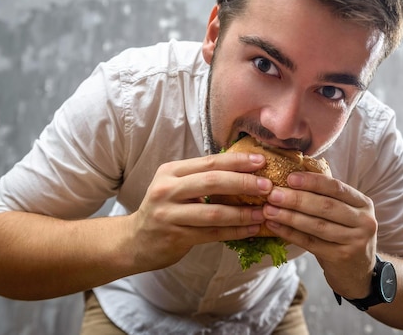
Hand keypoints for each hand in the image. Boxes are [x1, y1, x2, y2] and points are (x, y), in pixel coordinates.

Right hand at [129, 152, 270, 270]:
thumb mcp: (175, 186)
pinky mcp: (175, 237)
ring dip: (243, 213)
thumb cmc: (164, 210)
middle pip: (212, 182)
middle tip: (268, 186)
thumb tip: (243, 169)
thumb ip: (201, 177)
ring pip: (214, 212)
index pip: (209, 162)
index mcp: (170, 171)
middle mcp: (167, 190)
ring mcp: (169, 214)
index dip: (237, 161)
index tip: (261, 161)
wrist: (134, 241)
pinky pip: (212, 234)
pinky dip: (235, 231)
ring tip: (264, 212)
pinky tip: (252, 230)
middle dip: (244, 182)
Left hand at [262, 172, 377, 298]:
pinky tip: (275, 226)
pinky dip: (290, 233)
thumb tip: (290, 179)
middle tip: (273, 194)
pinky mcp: (341, 257)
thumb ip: (325, 197)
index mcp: (363, 203)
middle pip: (326, 206)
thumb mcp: (344, 213)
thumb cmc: (344, 234)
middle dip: (296, 199)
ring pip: (317, 225)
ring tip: (269, 210)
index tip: (289, 178)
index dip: (312, 181)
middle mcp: (364, 221)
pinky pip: (310, 243)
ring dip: (290, 216)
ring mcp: (355, 241)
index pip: (336, 187)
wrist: (358, 273)